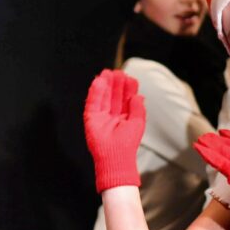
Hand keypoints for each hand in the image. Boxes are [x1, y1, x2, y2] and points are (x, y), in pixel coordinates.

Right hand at [83, 70, 146, 191]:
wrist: (116, 157)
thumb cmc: (128, 143)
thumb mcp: (137, 123)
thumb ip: (138, 108)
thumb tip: (139, 95)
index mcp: (124, 117)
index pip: (125, 99)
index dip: (127, 88)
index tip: (129, 77)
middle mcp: (112, 116)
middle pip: (113, 96)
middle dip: (115, 84)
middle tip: (116, 72)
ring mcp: (101, 117)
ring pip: (103, 97)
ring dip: (104, 85)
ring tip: (107, 73)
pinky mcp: (91, 119)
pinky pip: (92, 103)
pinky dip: (94, 92)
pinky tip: (98, 82)